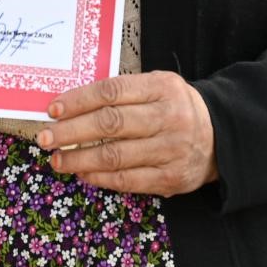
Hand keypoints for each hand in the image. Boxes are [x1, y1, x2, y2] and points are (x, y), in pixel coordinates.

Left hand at [40, 71, 217, 196]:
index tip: (53, 109)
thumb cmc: (175, 108)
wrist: (222, 137)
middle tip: (45, 138)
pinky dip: (100, 178)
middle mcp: (170, 117)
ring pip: (115, 156)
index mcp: (163, 87)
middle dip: (71, 131)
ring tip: (58, 158)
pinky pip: (128, 180)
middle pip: (111, 124)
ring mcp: (172, 150)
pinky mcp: (172, 178)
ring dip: (80, 158)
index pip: (112, 92)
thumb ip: (122, 93)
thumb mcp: (157, 87)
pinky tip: (83, 172)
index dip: (78, 100)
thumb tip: (70, 106)